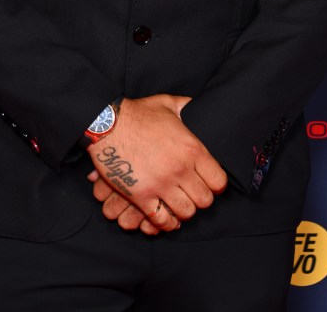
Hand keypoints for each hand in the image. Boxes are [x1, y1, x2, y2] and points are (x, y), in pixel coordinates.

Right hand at [87, 94, 226, 231]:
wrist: (107, 124)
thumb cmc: (139, 113)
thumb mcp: (168, 104)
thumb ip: (187, 107)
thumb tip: (198, 106)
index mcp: (191, 148)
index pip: (219, 181)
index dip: (216, 184)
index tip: (209, 182)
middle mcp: (180, 169)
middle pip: (205, 200)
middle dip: (201, 198)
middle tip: (192, 193)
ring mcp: (160, 184)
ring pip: (186, 212)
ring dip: (184, 210)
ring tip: (179, 202)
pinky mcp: (141, 196)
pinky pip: (161, 220)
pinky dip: (166, 223)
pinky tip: (166, 216)